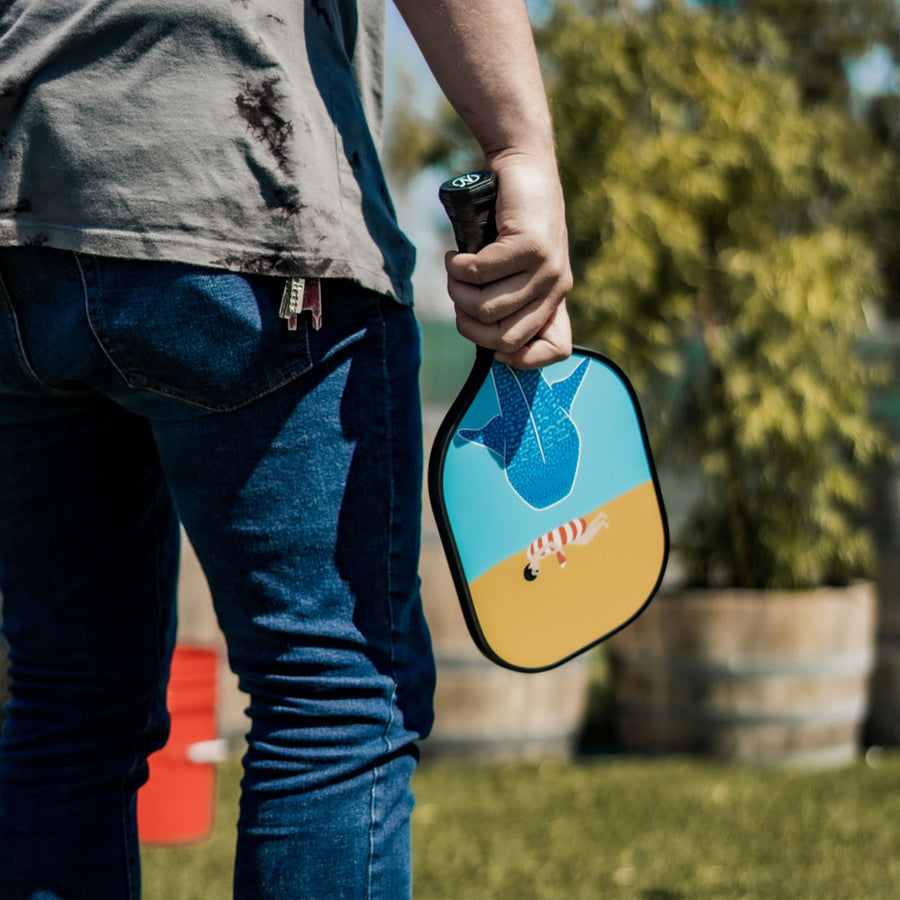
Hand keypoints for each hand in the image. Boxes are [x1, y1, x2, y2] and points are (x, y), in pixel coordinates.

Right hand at [445, 155, 573, 368]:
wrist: (523, 166)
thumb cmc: (511, 222)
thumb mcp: (517, 268)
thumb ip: (511, 301)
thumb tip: (489, 343)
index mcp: (556, 299)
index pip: (556, 350)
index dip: (519, 357)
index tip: (489, 340)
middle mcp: (557, 287)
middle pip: (505, 338)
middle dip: (469, 324)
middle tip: (458, 297)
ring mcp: (546, 267)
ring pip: (487, 306)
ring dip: (457, 291)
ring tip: (454, 271)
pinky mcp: (529, 245)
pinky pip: (480, 273)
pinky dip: (457, 267)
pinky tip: (455, 255)